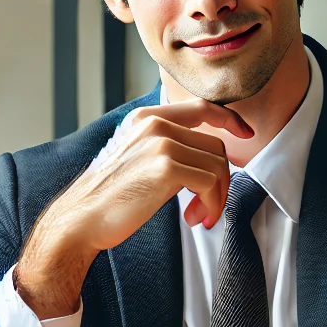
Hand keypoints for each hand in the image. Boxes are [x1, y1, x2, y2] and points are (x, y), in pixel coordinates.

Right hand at [16, 101, 253, 317]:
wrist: (81, 219)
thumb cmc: (109, 197)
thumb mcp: (136, 157)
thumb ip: (166, 146)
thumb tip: (208, 156)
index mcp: (146, 117)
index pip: (200, 107)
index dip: (229, 119)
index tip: (245, 133)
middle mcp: (154, 123)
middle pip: (215, 144)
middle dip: (220, 180)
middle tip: (205, 207)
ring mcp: (160, 143)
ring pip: (218, 164)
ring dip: (216, 197)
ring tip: (198, 216)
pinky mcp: (165, 167)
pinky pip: (211, 183)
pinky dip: (211, 205)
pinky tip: (195, 218)